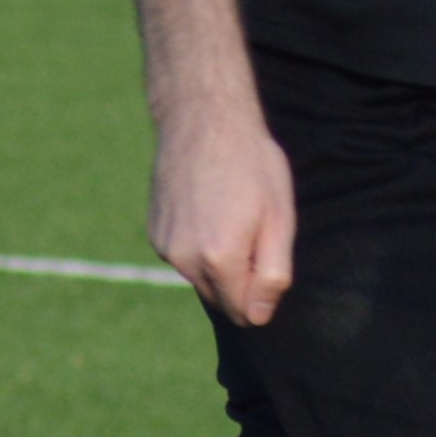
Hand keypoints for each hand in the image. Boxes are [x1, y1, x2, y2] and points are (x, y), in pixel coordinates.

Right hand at [149, 99, 296, 325]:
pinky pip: (184, 257)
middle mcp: (185, 260)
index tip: (268, 255)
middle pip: (221, 298)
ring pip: (201, 277)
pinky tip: (207, 207)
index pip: (245, 313)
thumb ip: (272, 274)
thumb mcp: (280, 217)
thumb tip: (258, 316)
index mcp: (220, 259)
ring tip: (228, 213)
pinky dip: (198, 244)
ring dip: (218, 261)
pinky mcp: (155, 234)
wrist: (202, 119)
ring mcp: (165, 247)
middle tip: (252, 229)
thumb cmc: (251, 163)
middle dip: (240, 278)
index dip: (264, 292)